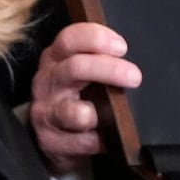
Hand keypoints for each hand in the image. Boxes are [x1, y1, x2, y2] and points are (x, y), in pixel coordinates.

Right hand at [28, 22, 140, 174]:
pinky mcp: (48, 140)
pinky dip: (100, 141)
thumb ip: (100, 61)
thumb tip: (132, 61)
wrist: (56, 139)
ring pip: (77, 112)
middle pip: (75, 67)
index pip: (70, 38)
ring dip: (104, 114)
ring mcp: (45, 111)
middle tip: (134, 77)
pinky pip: (82, 141)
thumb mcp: (84, 73)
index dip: (97, 39)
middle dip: (109, 70)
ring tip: (117, 117)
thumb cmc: (77, 98)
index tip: (121, 47)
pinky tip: (107, 138)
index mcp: (56, 58)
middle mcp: (47, 81)